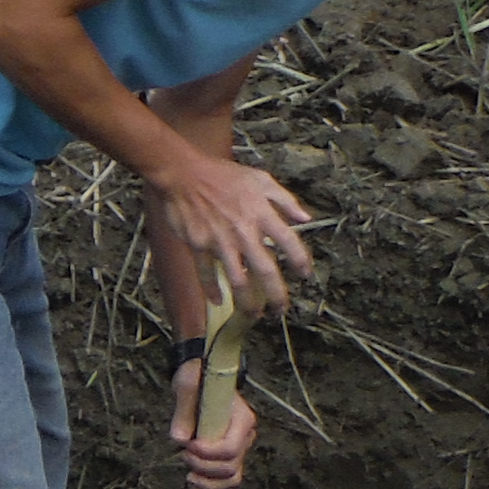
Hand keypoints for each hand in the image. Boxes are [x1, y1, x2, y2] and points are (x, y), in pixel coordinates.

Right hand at [143, 157, 314, 316]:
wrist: (184, 173)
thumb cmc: (222, 175)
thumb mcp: (259, 178)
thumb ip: (284, 199)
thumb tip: (305, 217)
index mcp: (261, 213)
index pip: (289, 242)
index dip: (301, 261)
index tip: (305, 274)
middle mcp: (243, 231)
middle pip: (265, 271)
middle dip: (277, 295)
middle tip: (281, 310)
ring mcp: (220, 240)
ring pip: (238, 280)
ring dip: (248, 302)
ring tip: (255, 314)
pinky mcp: (199, 245)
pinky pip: (207, 273)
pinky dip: (212, 290)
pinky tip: (219, 300)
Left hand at [170, 352, 261, 488]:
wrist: (200, 376)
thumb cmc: (195, 377)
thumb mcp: (186, 385)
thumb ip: (183, 411)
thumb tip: (178, 440)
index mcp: (242, 419)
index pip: (230, 448)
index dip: (207, 454)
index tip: (187, 446)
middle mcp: (245, 436)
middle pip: (231, 467)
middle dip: (204, 468)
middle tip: (182, 456)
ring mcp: (239, 447)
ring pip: (232, 477)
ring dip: (210, 483)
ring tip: (188, 476)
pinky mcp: (229, 455)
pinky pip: (231, 479)